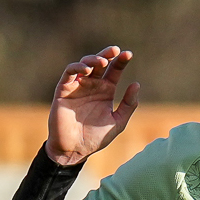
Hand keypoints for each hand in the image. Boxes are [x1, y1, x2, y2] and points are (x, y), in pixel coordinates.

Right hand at [49, 48, 140, 166]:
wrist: (74, 149)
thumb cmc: (96, 138)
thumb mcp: (117, 122)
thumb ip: (128, 105)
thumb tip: (136, 84)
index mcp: (105, 91)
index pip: (114, 71)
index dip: (121, 61)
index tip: (128, 54)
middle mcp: (92, 86)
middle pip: (99, 63)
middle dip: (107, 54)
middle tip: (115, 50)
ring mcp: (77, 87)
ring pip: (84, 64)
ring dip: (93, 59)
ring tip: (102, 62)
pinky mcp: (63, 90)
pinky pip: (69, 73)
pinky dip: (77, 68)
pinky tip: (87, 70)